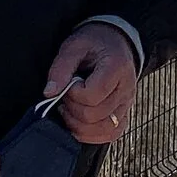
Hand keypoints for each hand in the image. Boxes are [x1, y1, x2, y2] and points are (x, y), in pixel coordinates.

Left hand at [44, 26, 138, 144]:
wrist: (115, 42)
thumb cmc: (95, 42)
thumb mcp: (74, 45)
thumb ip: (60, 68)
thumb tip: (49, 93)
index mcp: (117, 68)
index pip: (92, 96)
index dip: (72, 94)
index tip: (69, 82)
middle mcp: (127, 89)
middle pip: (95, 116)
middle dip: (73, 109)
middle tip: (67, 95)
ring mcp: (127, 104)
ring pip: (103, 130)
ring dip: (80, 125)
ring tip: (72, 109)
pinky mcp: (124, 114)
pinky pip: (111, 134)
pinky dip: (92, 135)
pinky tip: (80, 123)